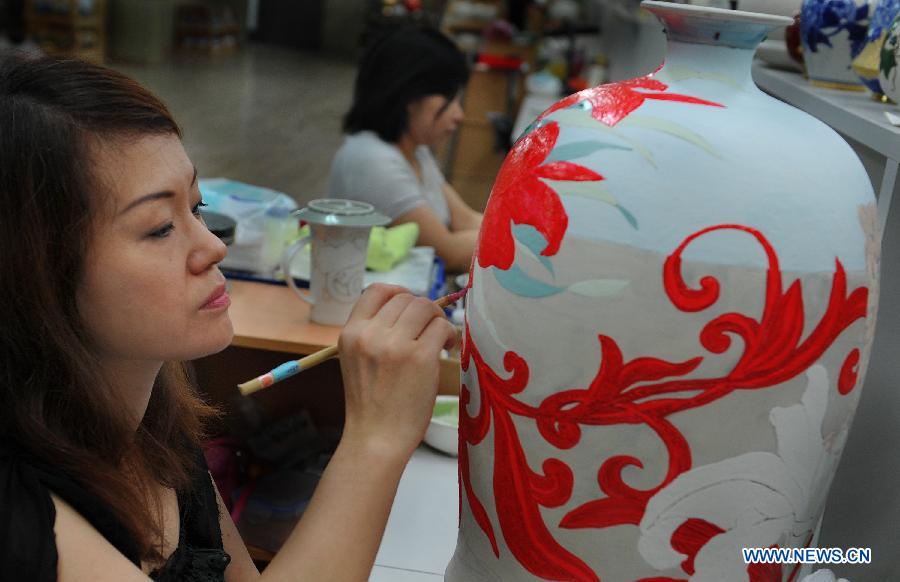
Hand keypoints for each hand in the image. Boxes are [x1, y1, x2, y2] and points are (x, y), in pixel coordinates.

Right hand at [337, 284, 456, 459]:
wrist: (376, 439)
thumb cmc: (371, 405)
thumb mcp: (356, 361)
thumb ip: (373, 334)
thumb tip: (407, 308)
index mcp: (351, 333)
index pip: (376, 290)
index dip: (399, 292)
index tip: (411, 305)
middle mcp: (370, 335)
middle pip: (406, 298)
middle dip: (423, 310)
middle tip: (430, 329)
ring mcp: (395, 345)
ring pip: (426, 307)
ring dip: (438, 319)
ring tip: (439, 340)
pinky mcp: (420, 357)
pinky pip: (442, 327)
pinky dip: (449, 334)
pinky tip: (446, 349)